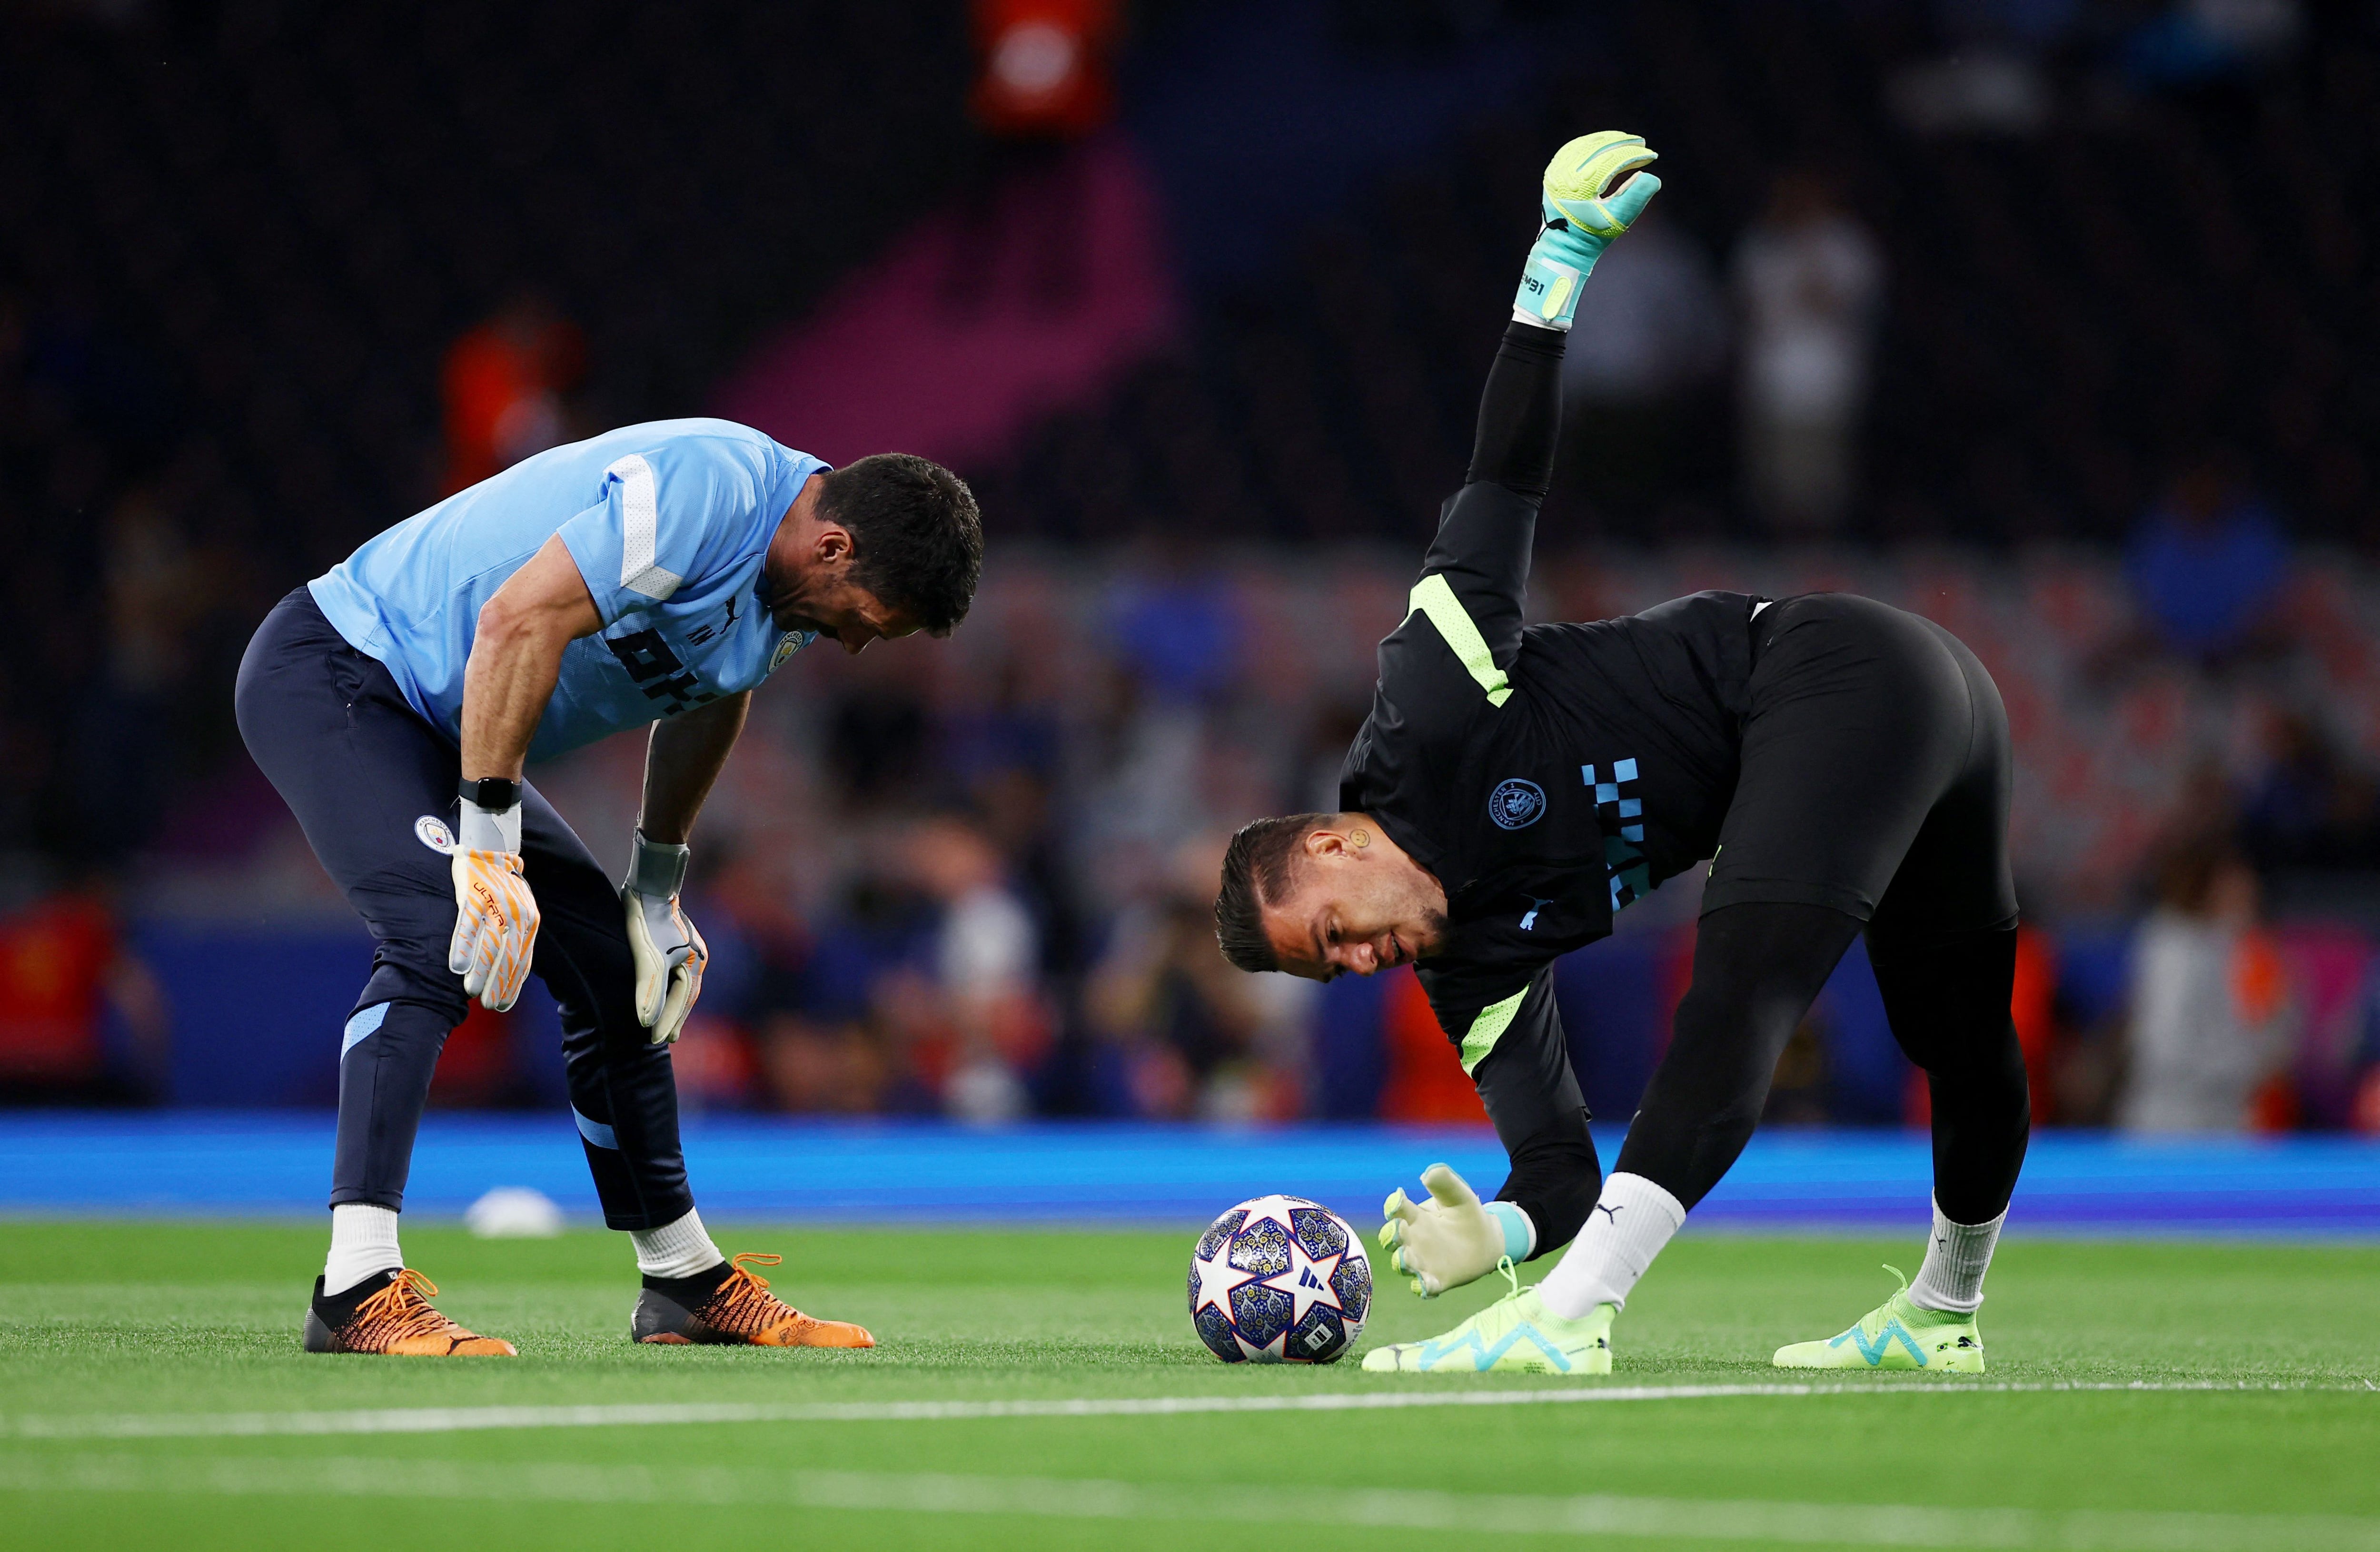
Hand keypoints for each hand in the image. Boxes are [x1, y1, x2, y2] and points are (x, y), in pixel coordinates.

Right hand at [447, 799, 538, 1012]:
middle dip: (497, 984)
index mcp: (530, 921)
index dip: (512, 985)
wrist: (490, 849)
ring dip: (480, 972)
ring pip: (489, 945)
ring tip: (471, 991)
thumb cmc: (502, 887)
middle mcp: (517, 915)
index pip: (522, 961)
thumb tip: (513, 973)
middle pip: (507, 957)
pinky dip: (463, 948)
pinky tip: (456, 967)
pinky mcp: (474, 896)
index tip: (502, 1005)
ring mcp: (496, 906)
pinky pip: (468, 927)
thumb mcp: (519, 912)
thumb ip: (516, 938)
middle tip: (487, 1004)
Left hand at [621, 830, 705, 1044]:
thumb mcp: (646, 955)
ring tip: (668, 1022)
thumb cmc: (647, 918)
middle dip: (677, 1019)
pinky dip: (674, 988)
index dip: (667, 1023)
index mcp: (692, 964)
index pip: (679, 1002)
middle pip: (687, 997)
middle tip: (666, 1040)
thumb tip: (646, 1022)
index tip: (656, 1043)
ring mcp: (691, 949)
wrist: (652, 882)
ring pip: (685, 985)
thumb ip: (648, 989)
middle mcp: (697, 958)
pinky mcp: (680, 942)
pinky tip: (666, 991)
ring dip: (677, 1005)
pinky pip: (680, 973)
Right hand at [1378, 1163, 1511, 1297]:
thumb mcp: (1459, 1196)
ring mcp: (1423, 1261)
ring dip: (1400, 1262)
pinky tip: (1425, 1285)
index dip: (1393, 1206)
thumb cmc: (1467, 1215)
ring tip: (1405, 1259)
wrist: (1487, 1241)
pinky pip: (1424, 1287)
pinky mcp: (1437, 1280)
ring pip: (1402, 1264)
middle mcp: (1414, 1240)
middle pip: (1391, 1239)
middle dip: (1389, 1236)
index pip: (1397, 1210)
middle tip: (1396, 1231)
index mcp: (1415, 1217)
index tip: (1397, 1201)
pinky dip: (1421, 1287)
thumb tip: (1427, 1174)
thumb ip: (1445, 1183)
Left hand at [1541, 130, 1661, 254]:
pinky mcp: (1553, 172)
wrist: (1564, 248)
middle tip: (1641, 142)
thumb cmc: (1592, 235)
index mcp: (1580, 185)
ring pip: (1585, 145)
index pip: (1612, 159)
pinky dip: (1590, 144)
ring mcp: (1556, 171)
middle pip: (1599, 147)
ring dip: (1607, 140)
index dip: (1634, 155)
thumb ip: (1636, 196)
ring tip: (1626, 140)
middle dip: (1622, 142)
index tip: (1651, 155)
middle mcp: (1565, 174)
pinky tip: (1604, 143)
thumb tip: (1651, 176)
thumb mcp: (1618, 219)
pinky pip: (1573, 149)